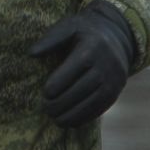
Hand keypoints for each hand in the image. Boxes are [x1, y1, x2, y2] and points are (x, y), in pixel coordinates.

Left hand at [29, 1, 136, 126]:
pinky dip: (84, 118)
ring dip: (72, 115)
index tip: (45, 93)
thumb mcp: (69, 27)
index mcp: (92, 47)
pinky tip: (70, 122)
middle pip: (82, 89)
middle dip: (62, 103)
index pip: (73, 71)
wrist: (117, 37)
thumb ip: (50, 39)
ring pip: (91, 103)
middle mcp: (106, 65)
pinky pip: (99, 109)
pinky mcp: (115, 93)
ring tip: (56, 119)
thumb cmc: (85, 32)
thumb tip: (31, 53)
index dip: (57, 85)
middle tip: (46, 108)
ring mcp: (113, 80)